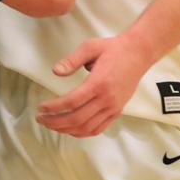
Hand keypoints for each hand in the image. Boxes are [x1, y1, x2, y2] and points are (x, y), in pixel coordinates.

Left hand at [36, 35, 150, 136]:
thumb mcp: (90, 46)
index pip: (72, 102)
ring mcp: (113, 107)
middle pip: (77, 119)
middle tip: (41, 119)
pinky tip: (70, 129)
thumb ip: (72, 60)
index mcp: (98, 83)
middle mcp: (106, 99)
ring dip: (66, 130)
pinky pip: (98, 128)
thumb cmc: (113, 49)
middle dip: (55, 122)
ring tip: (52, 125)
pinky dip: (82, 132)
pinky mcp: (117, 111)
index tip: (41, 108)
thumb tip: (56, 72)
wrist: (138, 53)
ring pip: (86, 127)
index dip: (54, 108)